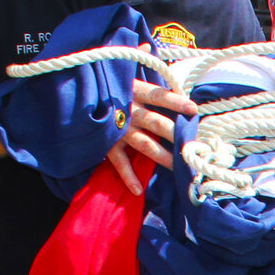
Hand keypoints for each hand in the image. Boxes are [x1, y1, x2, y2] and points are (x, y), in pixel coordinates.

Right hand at [108, 78, 196, 195]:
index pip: (158, 96)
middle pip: (156, 122)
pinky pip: (119, 161)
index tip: (193, 109)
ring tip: (178, 168)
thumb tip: (186, 105)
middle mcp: (128, 110)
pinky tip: (138, 190)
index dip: (175, 102)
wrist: (82, 95)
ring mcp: (118, 128)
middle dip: (175, 135)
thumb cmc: (117, 90)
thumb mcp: (133, 84)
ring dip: (162, 156)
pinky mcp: (108, 143)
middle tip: (193, 147)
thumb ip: (154, 94)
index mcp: (135, 92)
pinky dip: (128, 176)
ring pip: (144, 143)